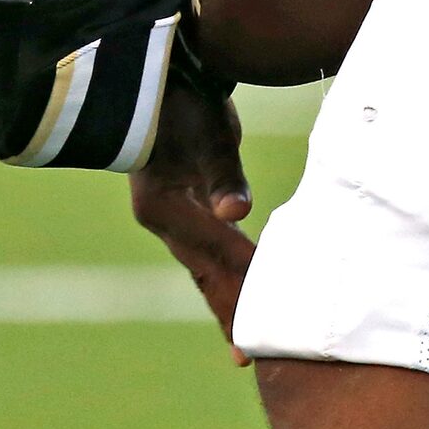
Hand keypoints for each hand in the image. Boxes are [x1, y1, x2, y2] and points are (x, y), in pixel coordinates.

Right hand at [129, 76, 254, 362]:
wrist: (167, 71)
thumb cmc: (189, 98)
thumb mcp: (206, 131)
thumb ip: (223, 173)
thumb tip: (235, 213)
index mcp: (164, 205)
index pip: (214, 252)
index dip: (242, 282)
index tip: (265, 315)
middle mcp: (164, 218)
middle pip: (203, 272)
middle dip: (228, 311)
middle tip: (248, 357)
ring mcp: (171, 214)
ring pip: (203, 266)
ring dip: (225, 300)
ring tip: (242, 344)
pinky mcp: (183, 207)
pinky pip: (206, 252)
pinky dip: (224, 275)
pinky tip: (238, 289)